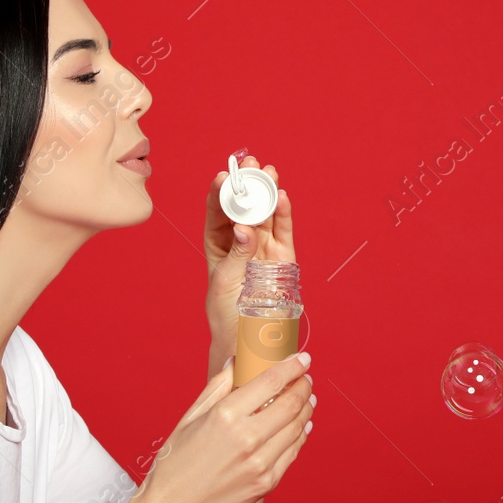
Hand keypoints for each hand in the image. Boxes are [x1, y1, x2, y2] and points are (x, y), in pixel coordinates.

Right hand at [137, 352, 314, 502]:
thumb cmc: (177, 461)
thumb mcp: (191, 417)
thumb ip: (218, 386)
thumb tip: (236, 361)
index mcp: (226, 416)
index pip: (271, 381)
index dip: (292, 366)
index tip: (302, 358)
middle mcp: (247, 438)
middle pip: (291, 402)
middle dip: (303, 385)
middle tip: (305, 378)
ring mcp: (260, 462)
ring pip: (297, 426)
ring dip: (306, 408)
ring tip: (306, 398)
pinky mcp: (267, 482)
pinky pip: (293, 451)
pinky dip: (300, 434)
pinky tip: (300, 426)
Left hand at [205, 153, 295, 336]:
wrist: (247, 338)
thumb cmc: (227, 312)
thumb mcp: (225, 281)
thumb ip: (238, 254)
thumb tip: (244, 229)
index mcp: (218, 245)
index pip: (217, 214)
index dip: (219, 194)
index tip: (222, 176)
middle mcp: (241, 242)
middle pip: (244, 208)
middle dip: (247, 185)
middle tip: (250, 164)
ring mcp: (263, 248)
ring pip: (266, 214)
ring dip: (268, 192)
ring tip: (269, 172)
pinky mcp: (283, 257)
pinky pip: (284, 232)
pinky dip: (284, 214)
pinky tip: (282, 196)